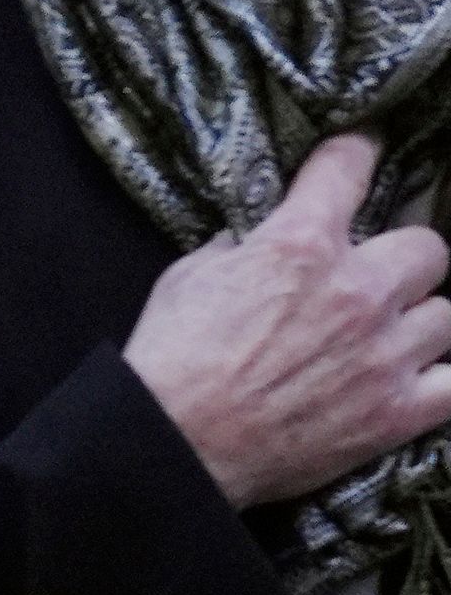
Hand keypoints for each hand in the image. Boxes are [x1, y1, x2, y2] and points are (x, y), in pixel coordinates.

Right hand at [125, 132, 450, 506]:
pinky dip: (440, 378)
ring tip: (390, 337)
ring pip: (449, 316)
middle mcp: (356, 289)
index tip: (360, 153)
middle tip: (376, 277)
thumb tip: (256, 244)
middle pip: (428, 247)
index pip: (349, 167)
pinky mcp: (399, 411)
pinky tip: (416, 378)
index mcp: (298, 244)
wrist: (175, 441)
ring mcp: (385, 353)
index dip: (356, 153)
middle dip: (403, 259)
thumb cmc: (172, 357)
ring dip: (420, 322)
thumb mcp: (189, 276)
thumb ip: (240, 251)